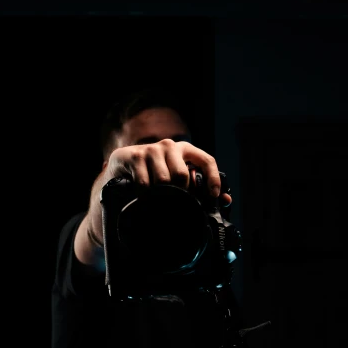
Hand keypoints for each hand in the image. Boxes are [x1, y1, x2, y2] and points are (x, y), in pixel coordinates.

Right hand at [105, 139, 231, 205]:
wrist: (122, 167)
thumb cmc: (154, 175)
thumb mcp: (176, 178)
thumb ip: (199, 188)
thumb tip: (226, 201)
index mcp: (185, 149)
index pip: (206, 160)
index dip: (212, 179)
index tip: (213, 196)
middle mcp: (170, 146)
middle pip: (182, 175)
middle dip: (180, 193)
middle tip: (174, 201)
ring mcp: (152, 150)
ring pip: (163, 181)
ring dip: (160, 195)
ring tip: (157, 199)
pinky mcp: (135, 157)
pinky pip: (145, 184)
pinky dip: (145, 195)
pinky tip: (143, 197)